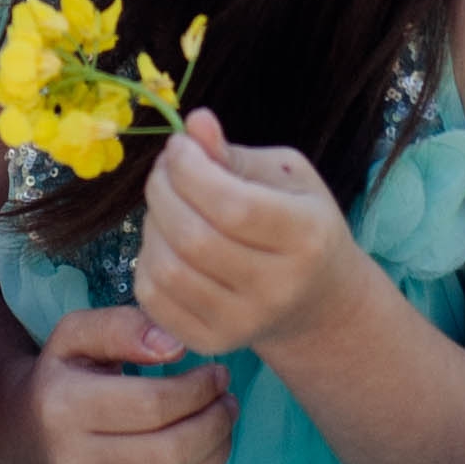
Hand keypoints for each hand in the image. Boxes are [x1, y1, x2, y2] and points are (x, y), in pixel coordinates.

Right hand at [0, 304, 236, 463]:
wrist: (20, 441)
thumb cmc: (60, 379)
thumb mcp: (76, 335)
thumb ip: (123, 326)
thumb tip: (176, 345)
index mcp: (62, 409)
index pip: (153, 405)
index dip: (199, 389)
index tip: (217, 374)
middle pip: (172, 452)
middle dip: (216, 423)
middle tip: (227, 401)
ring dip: (219, 453)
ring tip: (222, 424)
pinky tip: (205, 457)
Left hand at [133, 111, 364, 362]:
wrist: (317, 301)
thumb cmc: (300, 222)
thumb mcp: (286, 178)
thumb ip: (235, 154)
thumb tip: (195, 122)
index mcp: (307, 238)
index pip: (233, 206)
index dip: (190, 170)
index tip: (179, 146)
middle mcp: (278, 288)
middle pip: (193, 239)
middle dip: (162, 190)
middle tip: (165, 169)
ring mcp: (243, 323)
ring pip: (167, 269)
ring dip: (152, 223)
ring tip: (168, 203)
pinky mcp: (211, 342)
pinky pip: (153, 297)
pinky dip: (147, 259)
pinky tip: (166, 240)